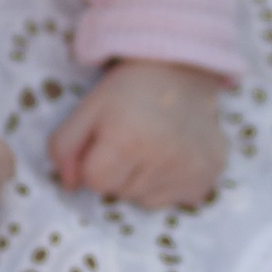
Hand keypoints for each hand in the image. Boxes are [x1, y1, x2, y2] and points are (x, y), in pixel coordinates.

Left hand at [48, 60, 228, 208]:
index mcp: (128, 141)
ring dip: (141, 180)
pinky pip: (173, 200)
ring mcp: (189, 171)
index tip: (107, 141)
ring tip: (151, 146)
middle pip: (120, 193)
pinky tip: (172, 156)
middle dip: (118, 172)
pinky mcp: (207, 177)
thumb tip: (69, 185)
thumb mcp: (88, 109)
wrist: (183, 70)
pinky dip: (168, 184)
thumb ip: (64, 147)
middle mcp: (162, 160)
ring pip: (145, 200)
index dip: (95, 162)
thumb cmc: (130, 90)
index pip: (95, 182)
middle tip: (132, 139)